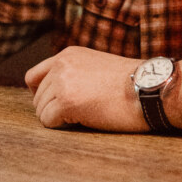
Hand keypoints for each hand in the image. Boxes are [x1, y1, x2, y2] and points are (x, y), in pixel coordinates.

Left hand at [25, 47, 146, 132]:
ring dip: (58, 118)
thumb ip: (74, 72)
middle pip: (37, 97)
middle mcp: (61, 65)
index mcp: (68, 54)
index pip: (33, 76)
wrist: (148, 87)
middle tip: (78, 113)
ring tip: (84, 115)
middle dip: (53, 109)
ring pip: (41, 110)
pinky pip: (48, 122)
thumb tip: (57, 94)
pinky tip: (83, 120)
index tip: (56, 104)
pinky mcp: (67, 102)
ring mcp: (63, 82)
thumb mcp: (96, 66)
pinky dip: (61, 127)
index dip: (42, 94)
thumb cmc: (130, 82)